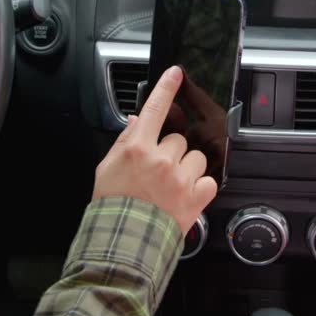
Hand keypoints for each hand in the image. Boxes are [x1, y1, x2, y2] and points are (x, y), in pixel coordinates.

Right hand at [93, 65, 217, 233]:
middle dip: (171, 153)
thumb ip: (124, 142)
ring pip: (196, 157)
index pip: (155, 108)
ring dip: (187, 169)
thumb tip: (138, 121)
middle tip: (158, 173)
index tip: (176, 74)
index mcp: (137, 148)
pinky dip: (200, 188)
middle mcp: (160, 159)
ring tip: (172, 186)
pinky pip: (209, 180)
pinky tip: (184, 197)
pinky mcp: (196, 197)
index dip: (166, 87)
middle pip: (178, 139)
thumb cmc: (113, 207)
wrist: (125, 241)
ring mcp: (180, 177)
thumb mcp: (106, 169)